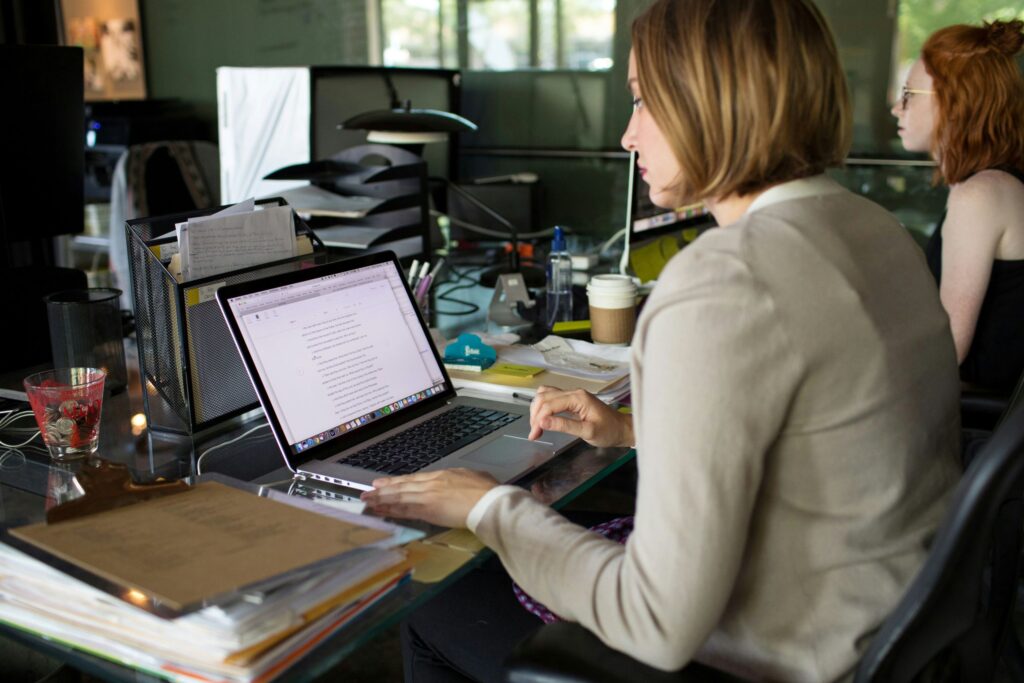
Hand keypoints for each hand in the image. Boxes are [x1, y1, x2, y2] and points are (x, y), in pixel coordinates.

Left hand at [360, 468, 498, 527]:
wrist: (488, 501)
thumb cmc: (487, 491)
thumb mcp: (474, 477)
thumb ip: (463, 479)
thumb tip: (465, 480)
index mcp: (442, 475)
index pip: (413, 479)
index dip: (397, 481)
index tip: (384, 483)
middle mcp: (431, 484)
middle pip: (402, 487)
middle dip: (383, 490)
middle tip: (368, 492)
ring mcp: (428, 496)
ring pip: (399, 497)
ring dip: (381, 499)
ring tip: (367, 501)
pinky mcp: (428, 510)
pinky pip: (404, 510)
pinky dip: (390, 511)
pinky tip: (380, 511)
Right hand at [528, 386, 633, 447]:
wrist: (621, 428)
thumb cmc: (609, 431)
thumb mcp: (588, 432)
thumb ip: (564, 425)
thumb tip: (543, 422)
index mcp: (578, 398)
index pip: (549, 404)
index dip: (538, 419)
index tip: (534, 435)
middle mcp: (573, 393)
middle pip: (544, 397)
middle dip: (535, 415)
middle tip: (534, 434)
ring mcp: (572, 395)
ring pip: (545, 395)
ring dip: (537, 410)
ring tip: (536, 428)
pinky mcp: (571, 400)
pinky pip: (551, 398)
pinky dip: (543, 407)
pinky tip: (543, 419)